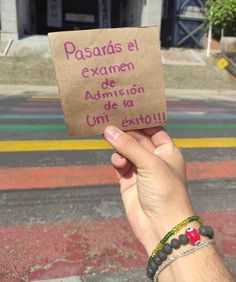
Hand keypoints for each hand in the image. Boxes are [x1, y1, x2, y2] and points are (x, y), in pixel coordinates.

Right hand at [104, 126, 194, 255]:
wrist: (161, 226)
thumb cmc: (165, 191)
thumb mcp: (150, 163)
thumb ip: (128, 145)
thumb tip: (109, 129)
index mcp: (167, 151)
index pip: (154, 130)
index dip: (142, 121)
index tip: (126, 111)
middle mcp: (154, 159)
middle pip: (137, 139)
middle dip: (125, 132)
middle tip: (110, 121)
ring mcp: (140, 170)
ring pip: (126, 151)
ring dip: (120, 147)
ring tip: (112, 142)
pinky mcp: (128, 181)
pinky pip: (119, 164)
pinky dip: (117, 161)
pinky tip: (118, 163)